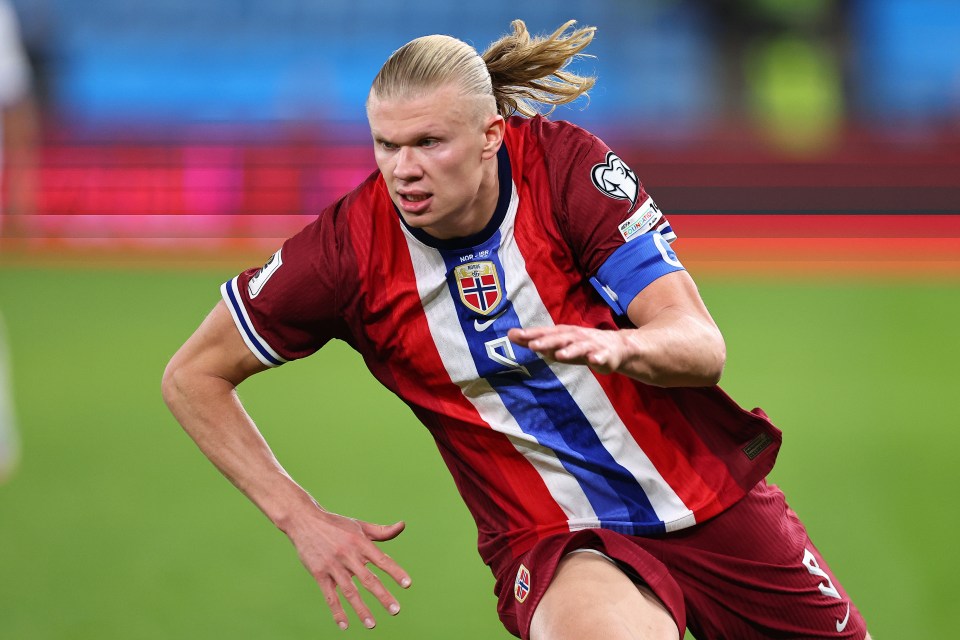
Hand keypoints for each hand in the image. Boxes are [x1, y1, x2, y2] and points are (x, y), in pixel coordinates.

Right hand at [286, 509, 410, 629]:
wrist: (304, 520)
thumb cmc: (336, 524)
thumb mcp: (359, 526)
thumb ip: (381, 531)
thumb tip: (402, 526)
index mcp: (360, 542)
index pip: (381, 559)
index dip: (395, 572)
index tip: (407, 584)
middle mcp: (348, 555)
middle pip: (368, 579)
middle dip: (382, 596)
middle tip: (395, 610)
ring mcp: (333, 566)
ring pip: (349, 591)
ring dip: (361, 609)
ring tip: (372, 624)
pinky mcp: (319, 574)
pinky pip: (329, 596)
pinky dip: (337, 611)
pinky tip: (345, 625)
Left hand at [508, 325, 632, 374]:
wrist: (615, 347)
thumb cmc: (579, 346)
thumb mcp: (557, 343)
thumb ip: (534, 340)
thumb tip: (510, 334)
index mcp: (563, 333)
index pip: (545, 332)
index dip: (531, 334)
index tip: (515, 335)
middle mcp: (576, 336)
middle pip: (560, 338)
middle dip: (547, 341)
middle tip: (532, 345)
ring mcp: (591, 345)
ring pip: (579, 347)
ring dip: (570, 350)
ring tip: (559, 355)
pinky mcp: (605, 355)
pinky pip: (602, 357)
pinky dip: (598, 358)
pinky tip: (594, 361)